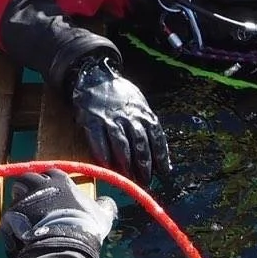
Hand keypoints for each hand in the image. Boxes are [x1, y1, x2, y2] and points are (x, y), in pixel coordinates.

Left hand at [0, 169, 117, 257]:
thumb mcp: (102, 215)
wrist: (65, 244)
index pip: (50, 174)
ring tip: (27, 223)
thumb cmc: (85, 226)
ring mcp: (23, 199)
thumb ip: (103, 206)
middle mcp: (38, 183)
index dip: (50, 184)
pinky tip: (21, 241)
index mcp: (59, 179)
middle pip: (27, 179)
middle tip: (36, 207)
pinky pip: (8, 221)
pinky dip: (13, 230)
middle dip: (29, 190)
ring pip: (15, 198)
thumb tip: (106, 203)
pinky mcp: (11, 215)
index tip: (54, 195)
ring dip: (20, 207)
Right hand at [69, 58, 170, 185]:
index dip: (161, 156)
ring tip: (130, 178)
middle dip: (144, 165)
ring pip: (121, 144)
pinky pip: (98, 140)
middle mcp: (129, 117)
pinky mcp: (92, 120)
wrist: (95, 77)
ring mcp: (110, 119)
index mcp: (144, 114)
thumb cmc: (121, 96)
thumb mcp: (140, 106)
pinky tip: (107, 166)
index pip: (156, 138)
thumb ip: (149, 128)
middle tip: (146, 180)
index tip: (164, 172)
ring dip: (126, 164)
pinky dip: (103, 155)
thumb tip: (161, 155)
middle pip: (140, 144)